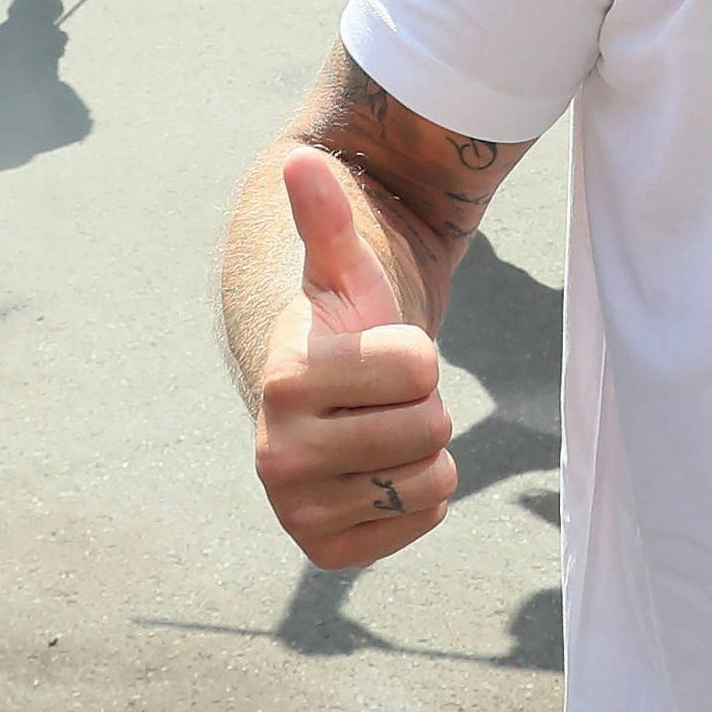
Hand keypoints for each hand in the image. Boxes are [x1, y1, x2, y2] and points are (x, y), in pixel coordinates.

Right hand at [250, 149, 456, 569]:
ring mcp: (296, 509)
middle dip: (423, 405)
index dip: (418, 353)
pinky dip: (418, 499)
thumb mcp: (344, 272)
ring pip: (434, 480)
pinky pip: (425, 523)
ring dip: (424, 452)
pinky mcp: (324, 552)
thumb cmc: (343, 329)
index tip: (379, 353)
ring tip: (379, 431)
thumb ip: (327, 218)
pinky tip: (378, 472)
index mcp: (287, 380)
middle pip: (432, 428)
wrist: (318, 404)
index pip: (422, 365)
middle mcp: (277, 454)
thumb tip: (302, 159)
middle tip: (381, 398)